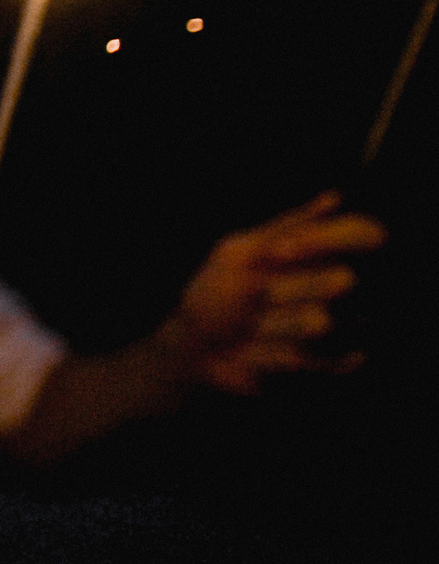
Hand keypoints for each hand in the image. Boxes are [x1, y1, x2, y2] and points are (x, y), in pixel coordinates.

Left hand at [159, 192, 385, 394]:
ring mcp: (346, 327)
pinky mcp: (335, 364)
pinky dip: (270, 356)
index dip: (324, 241)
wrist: (198, 348)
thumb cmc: (217, 293)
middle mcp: (345, 286)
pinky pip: (312, 360)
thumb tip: (335, 199)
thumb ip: (285, 231)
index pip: (365, 233)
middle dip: (284, 291)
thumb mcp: (238, 255)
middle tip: (255, 297)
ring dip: (271, 326)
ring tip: (250, 327)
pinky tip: (253, 354)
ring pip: (323, 323)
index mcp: (326, 252)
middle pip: (344, 281)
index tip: (275, 253)